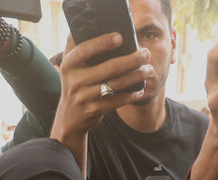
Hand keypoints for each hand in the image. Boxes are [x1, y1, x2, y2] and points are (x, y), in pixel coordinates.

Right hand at [50, 33, 151, 171]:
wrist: (70, 116)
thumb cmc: (76, 83)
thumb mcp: (71, 66)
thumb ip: (78, 46)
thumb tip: (92, 26)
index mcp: (69, 65)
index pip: (86, 50)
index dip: (103, 43)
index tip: (120, 37)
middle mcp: (75, 81)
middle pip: (109, 68)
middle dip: (132, 60)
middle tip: (146, 54)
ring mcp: (85, 97)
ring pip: (116, 84)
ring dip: (136, 76)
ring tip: (149, 70)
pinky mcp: (94, 110)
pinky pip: (117, 101)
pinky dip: (131, 95)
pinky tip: (140, 90)